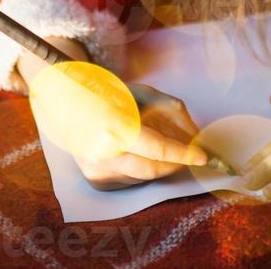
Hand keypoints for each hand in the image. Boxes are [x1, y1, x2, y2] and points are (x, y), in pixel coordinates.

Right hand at [72, 83, 208, 190]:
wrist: (67, 103)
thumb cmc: (110, 93)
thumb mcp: (144, 92)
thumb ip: (171, 111)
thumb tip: (194, 135)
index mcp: (115, 127)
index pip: (157, 150)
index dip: (183, 154)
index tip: (202, 156)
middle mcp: (103, 153)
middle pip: (152, 169)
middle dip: (175, 163)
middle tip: (188, 154)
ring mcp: (96, 169)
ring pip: (142, 176)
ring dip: (158, 164)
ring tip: (156, 143)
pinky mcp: (94, 179)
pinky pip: (129, 179)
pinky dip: (141, 167)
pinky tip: (136, 151)